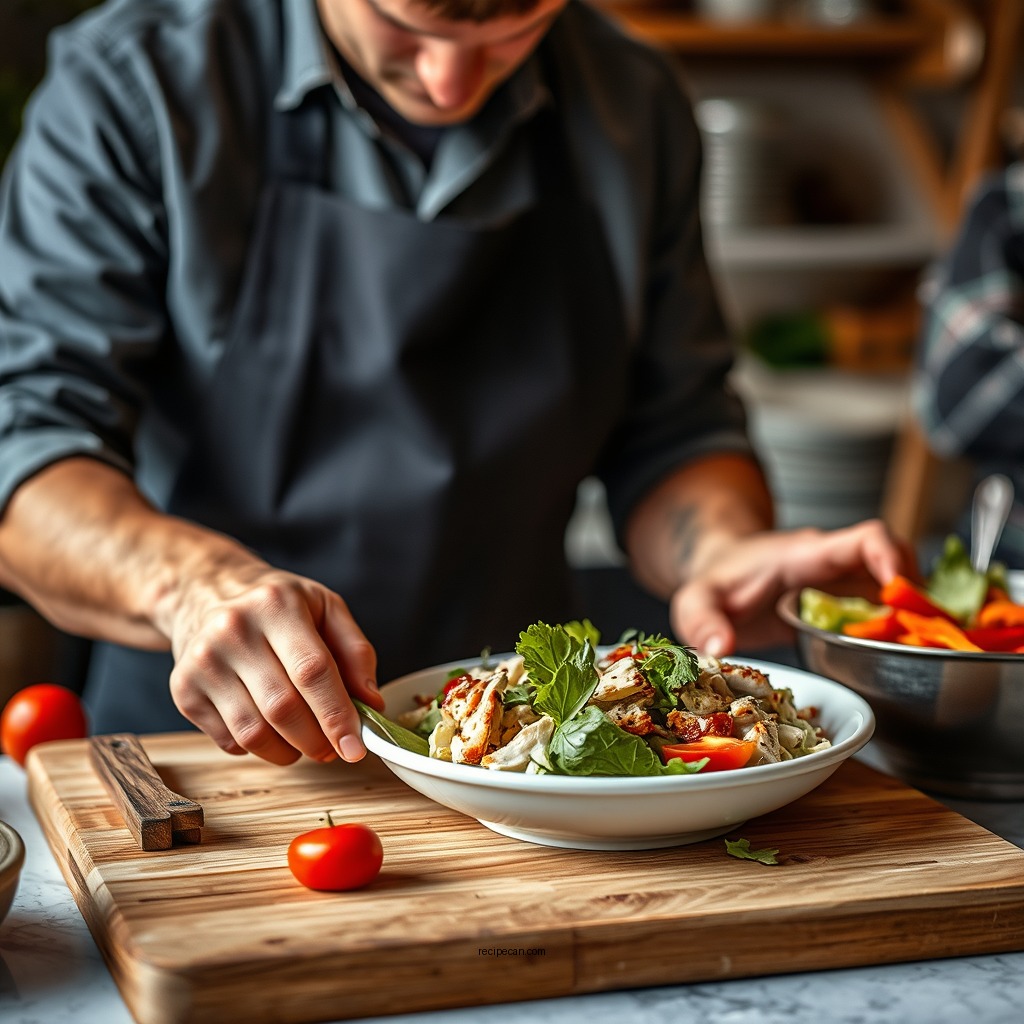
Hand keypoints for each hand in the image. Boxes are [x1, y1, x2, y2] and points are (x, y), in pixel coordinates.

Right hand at [161, 559, 383, 765]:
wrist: (207, 594)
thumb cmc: (278, 606)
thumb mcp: (326, 609)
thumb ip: (356, 653)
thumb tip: (370, 704)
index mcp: (277, 605)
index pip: (312, 671)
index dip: (338, 715)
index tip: (356, 748)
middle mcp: (233, 629)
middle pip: (283, 708)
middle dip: (317, 740)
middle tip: (334, 749)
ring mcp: (203, 661)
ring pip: (253, 733)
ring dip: (289, 751)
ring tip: (305, 741)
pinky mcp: (183, 689)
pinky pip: (230, 740)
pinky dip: (258, 747)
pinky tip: (269, 726)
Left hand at [668, 518, 913, 656]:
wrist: (721, 572)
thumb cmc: (715, 581)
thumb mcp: (695, 599)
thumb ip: (702, 620)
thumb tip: (720, 648)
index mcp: (807, 554)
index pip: (865, 540)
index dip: (892, 561)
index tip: (899, 594)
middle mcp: (835, 565)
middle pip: (897, 565)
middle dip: (917, 601)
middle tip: (918, 641)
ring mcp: (845, 585)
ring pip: (898, 592)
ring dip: (913, 620)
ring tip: (914, 654)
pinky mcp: (847, 606)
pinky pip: (886, 613)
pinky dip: (898, 633)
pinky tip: (896, 659)